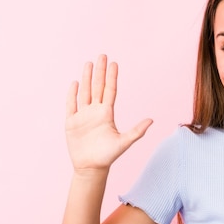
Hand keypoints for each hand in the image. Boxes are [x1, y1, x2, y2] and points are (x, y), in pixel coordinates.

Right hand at [65, 54, 152, 171]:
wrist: (91, 168)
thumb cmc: (108, 156)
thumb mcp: (124, 142)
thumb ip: (137, 131)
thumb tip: (152, 120)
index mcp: (107, 114)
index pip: (110, 90)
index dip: (111, 77)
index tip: (114, 63)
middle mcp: (96, 111)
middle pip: (97, 87)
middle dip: (99, 71)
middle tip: (102, 55)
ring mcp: (83, 115)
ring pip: (85, 92)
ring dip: (86, 78)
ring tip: (88, 63)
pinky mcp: (71, 122)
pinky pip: (71, 104)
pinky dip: (72, 94)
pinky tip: (75, 82)